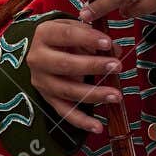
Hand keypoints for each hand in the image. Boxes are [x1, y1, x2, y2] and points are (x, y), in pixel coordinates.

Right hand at [26, 18, 123, 135]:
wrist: (43, 50)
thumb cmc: (64, 37)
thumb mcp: (76, 29)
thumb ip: (95, 37)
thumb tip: (115, 50)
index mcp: (44, 34)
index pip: (66, 35)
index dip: (88, 38)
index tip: (108, 43)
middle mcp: (38, 59)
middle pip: (65, 64)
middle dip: (93, 66)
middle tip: (117, 66)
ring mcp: (42, 81)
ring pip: (68, 90)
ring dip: (94, 94)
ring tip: (116, 95)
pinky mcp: (47, 98)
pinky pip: (65, 112)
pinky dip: (81, 121)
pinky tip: (98, 127)